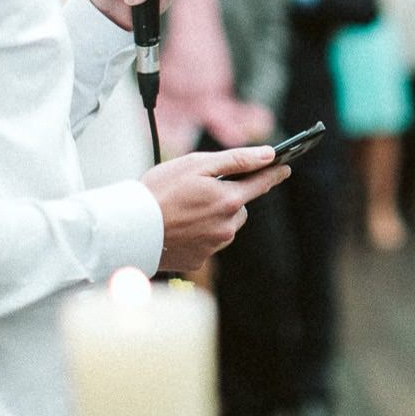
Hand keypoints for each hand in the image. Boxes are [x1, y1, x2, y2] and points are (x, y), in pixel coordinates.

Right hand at [140, 146, 290, 272]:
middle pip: (239, 206)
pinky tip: (178, 227)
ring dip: (214, 216)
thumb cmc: (159, 191)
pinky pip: (208, 242)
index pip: (261, 183)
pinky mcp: (199, 261)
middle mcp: (227, 227)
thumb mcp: (197, 165)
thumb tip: (268, 154)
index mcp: (229, 201)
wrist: (129, 229)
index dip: (274, 173)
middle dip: (228, 197)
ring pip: (225, 226)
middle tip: (199, 190)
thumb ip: (236, 160)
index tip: (285, 167)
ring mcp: (214, 246)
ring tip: (183, 210)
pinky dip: (199, 234)